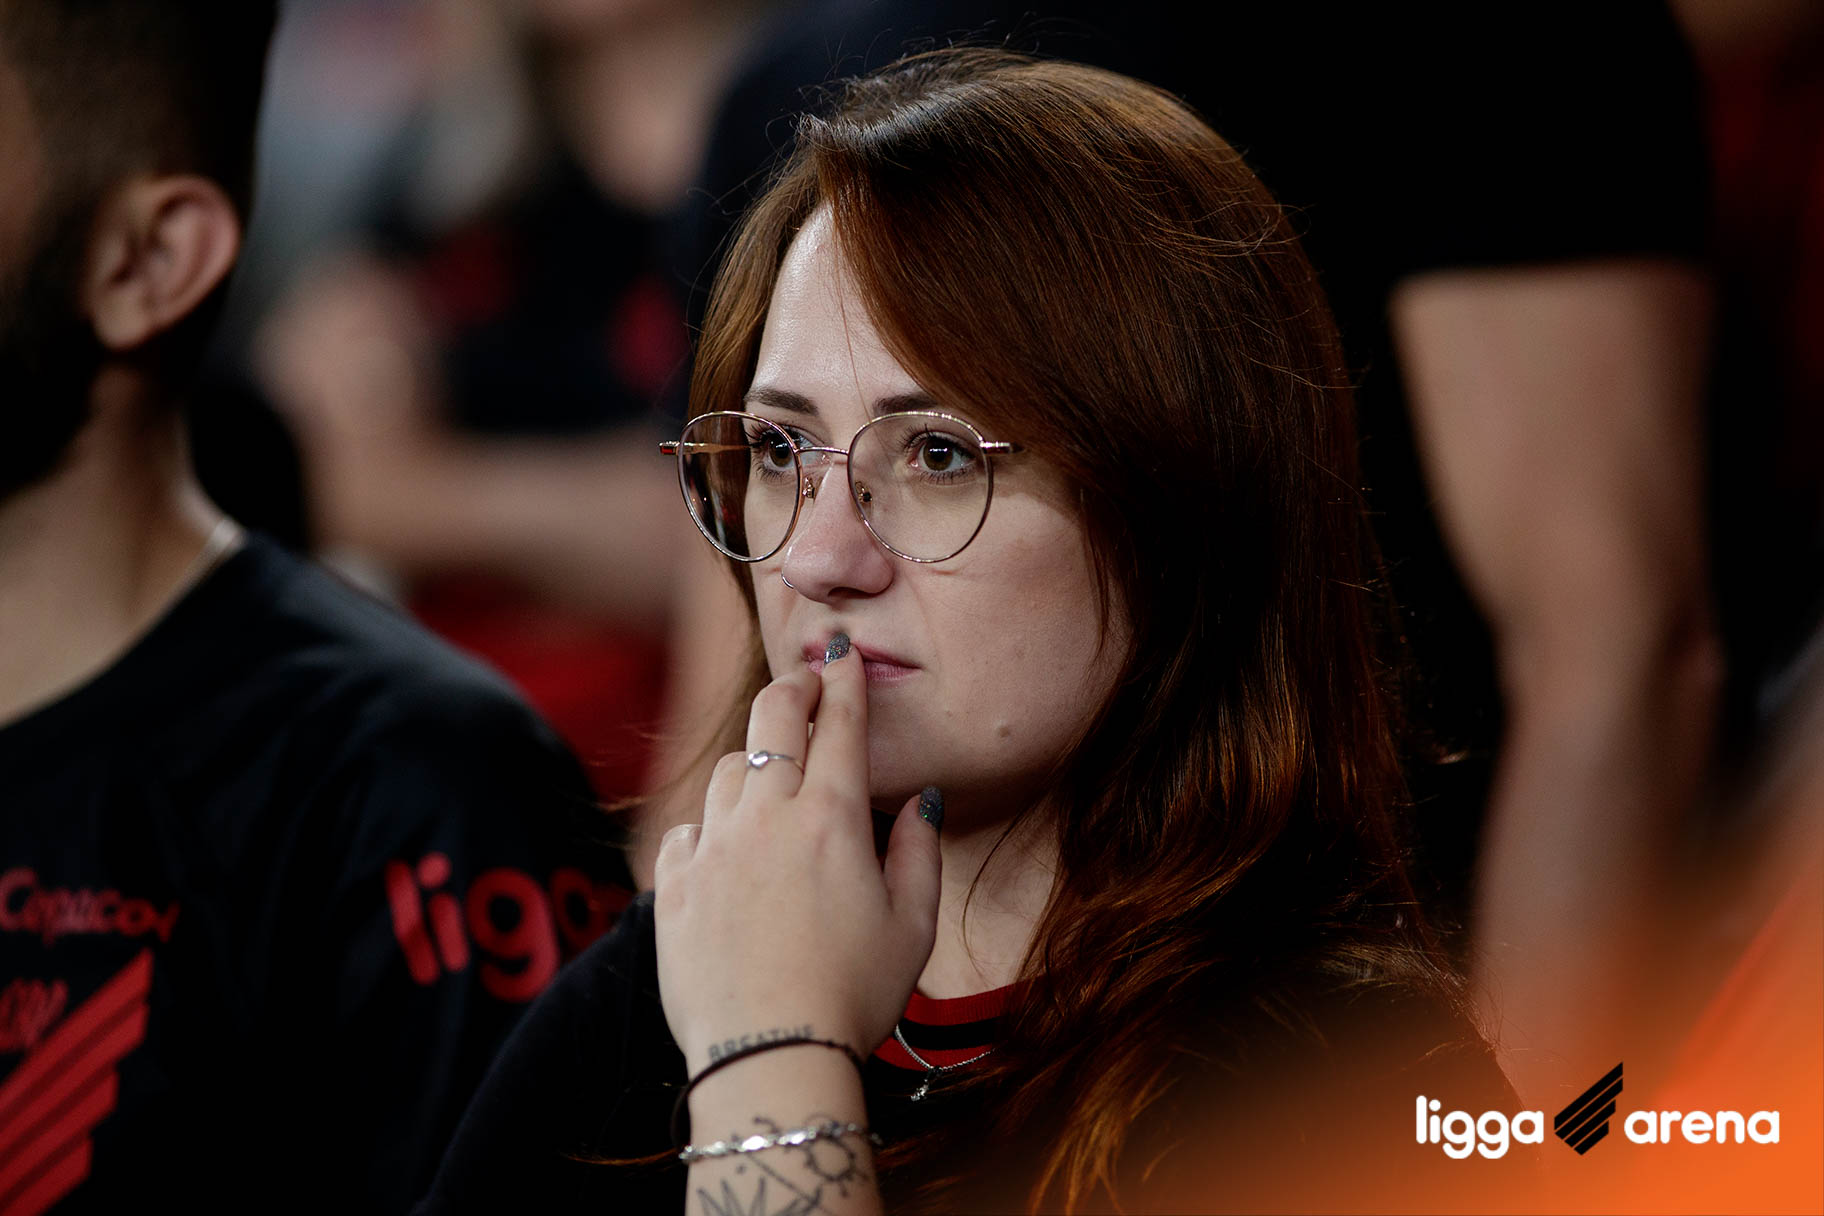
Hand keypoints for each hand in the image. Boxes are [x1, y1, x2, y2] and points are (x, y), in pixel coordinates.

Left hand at [652, 638, 941, 1074]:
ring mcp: (711, 848)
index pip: (839, 723)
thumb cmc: (853, 996)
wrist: (769, 1056)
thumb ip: (919, 851)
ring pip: (725, 771)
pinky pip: (687, 830)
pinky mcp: (671, 886)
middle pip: (770, 719)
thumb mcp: (913, 927)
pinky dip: (709, 826)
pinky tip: (726, 847)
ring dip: (752, 762)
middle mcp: (765, 817)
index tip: (844, 653)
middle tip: (806, 683)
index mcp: (830, 818)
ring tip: (770, 776)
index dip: (844, 679)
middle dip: (793, 687)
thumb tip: (920, 800)